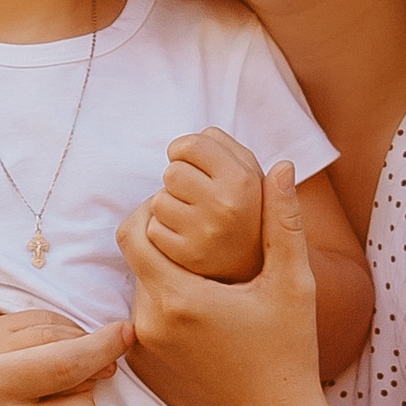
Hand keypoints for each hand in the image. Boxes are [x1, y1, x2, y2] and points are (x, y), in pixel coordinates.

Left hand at [115, 165, 346, 405]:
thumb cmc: (289, 355)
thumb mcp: (294, 285)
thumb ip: (284, 222)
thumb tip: (282, 167)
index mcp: (179, 296)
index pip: (133, 232)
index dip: (153, 213)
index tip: (184, 212)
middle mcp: (148, 323)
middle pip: (135, 260)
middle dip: (161, 243)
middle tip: (200, 243)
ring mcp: (141, 351)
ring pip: (138, 291)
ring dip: (163, 278)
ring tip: (208, 282)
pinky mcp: (143, 370)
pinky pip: (140, 323)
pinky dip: (162, 311)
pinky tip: (203, 319)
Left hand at [141, 128, 263, 284]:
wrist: (252, 270)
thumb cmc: (244, 211)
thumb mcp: (251, 176)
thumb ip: (226, 148)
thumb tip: (200, 135)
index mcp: (243, 181)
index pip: (190, 144)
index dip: (184, 150)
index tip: (190, 163)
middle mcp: (226, 206)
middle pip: (172, 172)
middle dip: (178, 180)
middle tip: (195, 195)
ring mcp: (205, 234)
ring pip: (159, 201)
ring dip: (168, 206)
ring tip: (191, 217)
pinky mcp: (187, 258)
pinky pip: (153, 230)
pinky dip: (163, 232)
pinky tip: (185, 237)